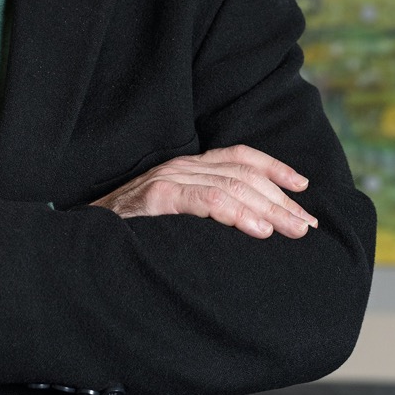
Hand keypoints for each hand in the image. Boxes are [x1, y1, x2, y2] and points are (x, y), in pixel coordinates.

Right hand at [90, 145, 315, 238]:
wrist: (87, 238)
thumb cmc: (134, 233)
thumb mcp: (176, 216)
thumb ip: (205, 212)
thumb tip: (253, 228)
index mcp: (190, 167)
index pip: (240, 157)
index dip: (274, 168)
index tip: (302, 186)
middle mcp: (183, 166)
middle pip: (244, 174)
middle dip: (280, 199)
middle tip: (307, 225)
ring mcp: (169, 178)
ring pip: (230, 186)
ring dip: (267, 209)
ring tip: (291, 230)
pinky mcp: (157, 196)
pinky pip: (204, 200)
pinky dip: (234, 213)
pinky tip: (256, 229)